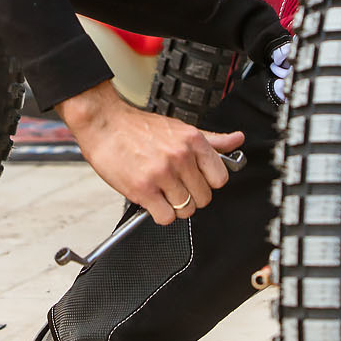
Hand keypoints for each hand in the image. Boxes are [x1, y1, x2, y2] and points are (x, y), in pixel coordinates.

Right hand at [56, 82, 243, 224]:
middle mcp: (180, 157)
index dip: (208, 184)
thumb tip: (237, 140)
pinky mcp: (143, 189)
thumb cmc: (137, 127)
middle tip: (175, 188)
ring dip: (174, 207)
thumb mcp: (180, 128)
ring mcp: (162, 174)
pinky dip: (160, 215)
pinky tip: (152, 201)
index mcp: (193, 141)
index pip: (220, 178)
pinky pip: (165, 217)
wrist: (103, 123)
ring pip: (186, 210)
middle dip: (190, 197)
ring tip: (161, 193)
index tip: (196, 181)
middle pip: (204, 198)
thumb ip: (211, 139)